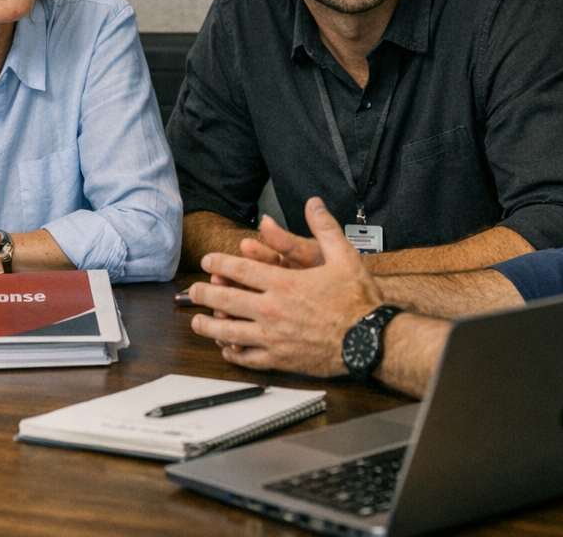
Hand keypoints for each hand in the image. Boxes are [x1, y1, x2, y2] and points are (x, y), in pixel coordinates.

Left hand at [188, 198, 382, 376]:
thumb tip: (314, 204)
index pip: (240, 270)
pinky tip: (227, 349)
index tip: (208, 262)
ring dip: (210, 326)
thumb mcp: (344, 256)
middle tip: (192, 291)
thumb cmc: (358, 301)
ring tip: (198, 322)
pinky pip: (249, 358)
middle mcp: (272, 310)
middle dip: (204, 294)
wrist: (370, 341)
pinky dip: (234, 353)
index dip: (219, 264)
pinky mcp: (280, 359)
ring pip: (230, 331)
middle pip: (226, 300)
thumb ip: (325, 227)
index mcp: (283, 283)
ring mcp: (274, 337)